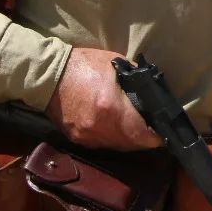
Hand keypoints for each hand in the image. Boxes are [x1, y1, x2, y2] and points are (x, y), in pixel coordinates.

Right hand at [46, 47, 161, 149]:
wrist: (48, 76)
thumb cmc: (84, 65)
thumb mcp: (115, 64)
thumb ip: (135, 80)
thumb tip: (150, 93)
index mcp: (112, 107)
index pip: (141, 134)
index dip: (156, 137)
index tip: (163, 134)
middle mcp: (100, 127)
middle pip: (131, 144)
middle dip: (144, 140)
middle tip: (152, 131)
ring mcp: (87, 136)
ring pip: (117, 146)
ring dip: (128, 141)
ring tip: (136, 130)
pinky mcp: (77, 139)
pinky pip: (101, 144)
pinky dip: (111, 138)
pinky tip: (115, 128)